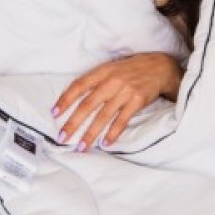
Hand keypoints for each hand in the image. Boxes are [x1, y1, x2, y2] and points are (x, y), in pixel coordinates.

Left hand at [52, 53, 183, 150]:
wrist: (159, 67)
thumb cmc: (131, 69)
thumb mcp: (111, 68)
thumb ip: (95, 81)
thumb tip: (73, 98)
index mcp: (102, 71)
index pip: (79, 86)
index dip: (65, 99)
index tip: (55, 113)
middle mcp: (112, 81)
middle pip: (88, 104)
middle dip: (74, 122)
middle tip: (62, 137)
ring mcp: (125, 92)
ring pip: (103, 116)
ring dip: (91, 133)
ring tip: (81, 147)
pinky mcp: (137, 101)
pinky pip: (122, 120)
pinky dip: (113, 133)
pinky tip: (105, 143)